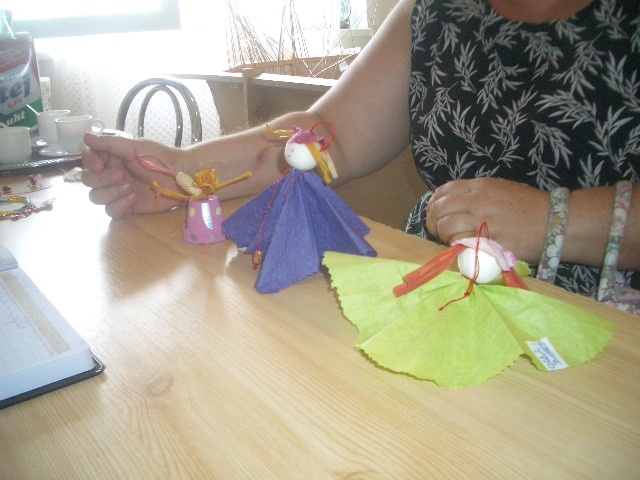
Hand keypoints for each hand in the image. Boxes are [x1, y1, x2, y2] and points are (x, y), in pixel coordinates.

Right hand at [81, 133, 183, 217]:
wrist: (179, 177)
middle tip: (121, 175)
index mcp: (111, 158)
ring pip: (96, 197)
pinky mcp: (127, 207)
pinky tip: (133, 198)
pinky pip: (111, 211)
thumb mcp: (134, 147)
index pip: (88, 160)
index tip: (98, 165)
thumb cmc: (159, 158)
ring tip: (130, 187)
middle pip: (88, 181)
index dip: (89, 163)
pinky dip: (119, 205)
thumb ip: (109, 143)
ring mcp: (118, 192)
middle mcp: (111, 175)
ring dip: (111, 192)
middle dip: (101, 179)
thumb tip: (85, 136)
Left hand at [425, 178, 549, 263]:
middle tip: (436, 230)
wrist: (555, 223)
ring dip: (442, 235)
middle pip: (440, 209)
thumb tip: (452, 203)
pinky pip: (461, 243)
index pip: (444, 191)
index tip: (434, 213)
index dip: (434, 203)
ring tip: (449, 240)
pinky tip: (462, 247)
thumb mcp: (501, 189)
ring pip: (446, 227)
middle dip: (432, 221)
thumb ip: (477, 194)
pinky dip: (456, 246)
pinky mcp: (488, 242)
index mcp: (481, 186)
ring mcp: (483, 222)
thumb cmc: (529, 207)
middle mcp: (479, 201)